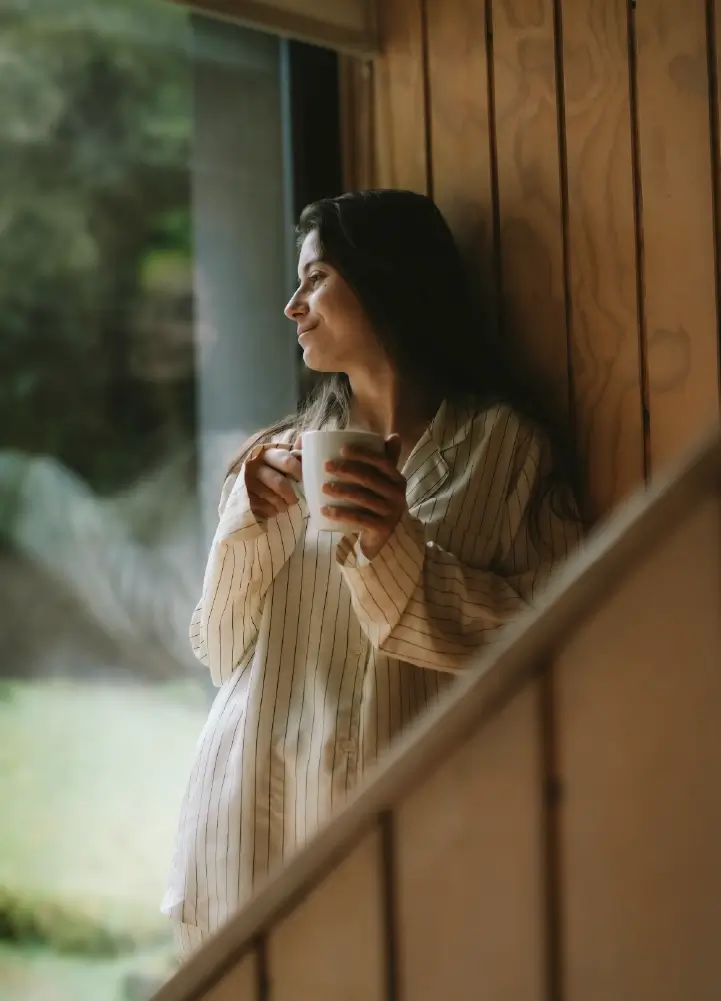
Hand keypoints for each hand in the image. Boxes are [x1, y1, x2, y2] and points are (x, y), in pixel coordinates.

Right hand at [245, 438, 301, 519]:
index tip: (304, 480)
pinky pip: (262, 507)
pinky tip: (274, 509)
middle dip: (290, 494)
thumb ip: (294, 452)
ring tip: (285, 505)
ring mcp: (247, 482)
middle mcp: (255, 466)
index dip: (298, 471)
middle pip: (279, 483)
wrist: (247, 482)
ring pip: (271, 497)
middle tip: (295, 500)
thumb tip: (305, 438)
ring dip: (282, 504)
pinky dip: (271, 511)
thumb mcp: (282, 458)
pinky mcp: (243, 497)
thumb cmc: (272, 469)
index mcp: (268, 453)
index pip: (286, 461)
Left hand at [321, 435, 405, 557]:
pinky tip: (324, 510)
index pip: (382, 462)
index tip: (342, 449)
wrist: (387, 537)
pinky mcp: (382, 528)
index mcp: (398, 479)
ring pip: (362, 497)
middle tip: (326, 466)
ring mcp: (391, 512)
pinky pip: (358, 518)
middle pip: (369, 478)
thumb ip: (387, 460)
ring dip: (340, 491)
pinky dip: (339, 513)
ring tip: (323, 488)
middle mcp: (397, 494)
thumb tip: (394, 436)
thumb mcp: (387, 482)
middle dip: (346, 469)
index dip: (363, 454)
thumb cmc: (381, 502)